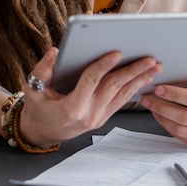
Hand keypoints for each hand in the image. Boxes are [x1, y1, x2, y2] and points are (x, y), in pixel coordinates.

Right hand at [18, 47, 161, 146]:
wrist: (41, 134)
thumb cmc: (37, 110)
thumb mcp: (32, 90)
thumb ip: (42, 70)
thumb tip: (55, 52)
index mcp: (71, 107)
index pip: (91, 81)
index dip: (104, 65)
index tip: (117, 52)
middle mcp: (88, 114)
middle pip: (114, 88)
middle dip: (133, 71)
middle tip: (149, 59)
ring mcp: (98, 118)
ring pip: (122, 95)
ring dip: (140, 79)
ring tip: (154, 66)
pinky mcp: (102, 118)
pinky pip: (121, 101)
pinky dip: (134, 88)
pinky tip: (144, 78)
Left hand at [140, 67, 186, 150]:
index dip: (176, 95)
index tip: (159, 89)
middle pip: (185, 117)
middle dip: (163, 107)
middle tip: (148, 98)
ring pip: (181, 130)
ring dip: (162, 117)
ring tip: (150, 105)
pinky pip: (181, 137)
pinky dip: (167, 126)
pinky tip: (159, 115)